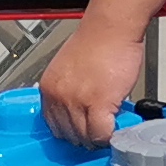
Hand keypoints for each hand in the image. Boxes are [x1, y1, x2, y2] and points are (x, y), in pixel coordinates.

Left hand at [39, 19, 143, 146]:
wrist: (112, 27)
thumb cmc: (98, 41)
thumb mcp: (69, 69)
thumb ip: (69, 92)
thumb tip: (78, 113)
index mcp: (49, 88)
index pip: (53, 124)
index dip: (71, 130)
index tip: (82, 130)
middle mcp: (58, 96)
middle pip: (68, 134)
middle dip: (85, 136)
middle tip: (99, 130)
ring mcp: (77, 102)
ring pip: (85, 137)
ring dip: (98, 136)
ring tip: (110, 127)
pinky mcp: (98, 104)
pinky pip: (102, 134)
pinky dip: (110, 136)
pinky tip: (116, 128)